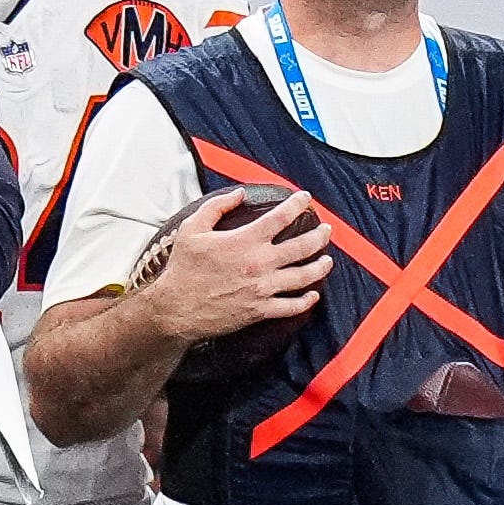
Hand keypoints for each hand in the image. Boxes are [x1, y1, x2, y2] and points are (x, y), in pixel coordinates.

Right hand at [131, 189, 334, 345]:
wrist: (176, 308)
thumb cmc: (183, 268)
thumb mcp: (193, 229)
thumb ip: (217, 207)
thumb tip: (240, 194)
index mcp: (246, 241)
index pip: (282, 217)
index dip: (298, 205)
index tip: (305, 199)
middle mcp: (260, 263)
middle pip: (303, 246)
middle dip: (320, 236)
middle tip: (326, 230)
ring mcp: (263, 288)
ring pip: (304, 277)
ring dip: (320, 267)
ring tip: (327, 261)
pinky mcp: (260, 310)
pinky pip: (292, 306)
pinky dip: (306, 301)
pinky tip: (313, 295)